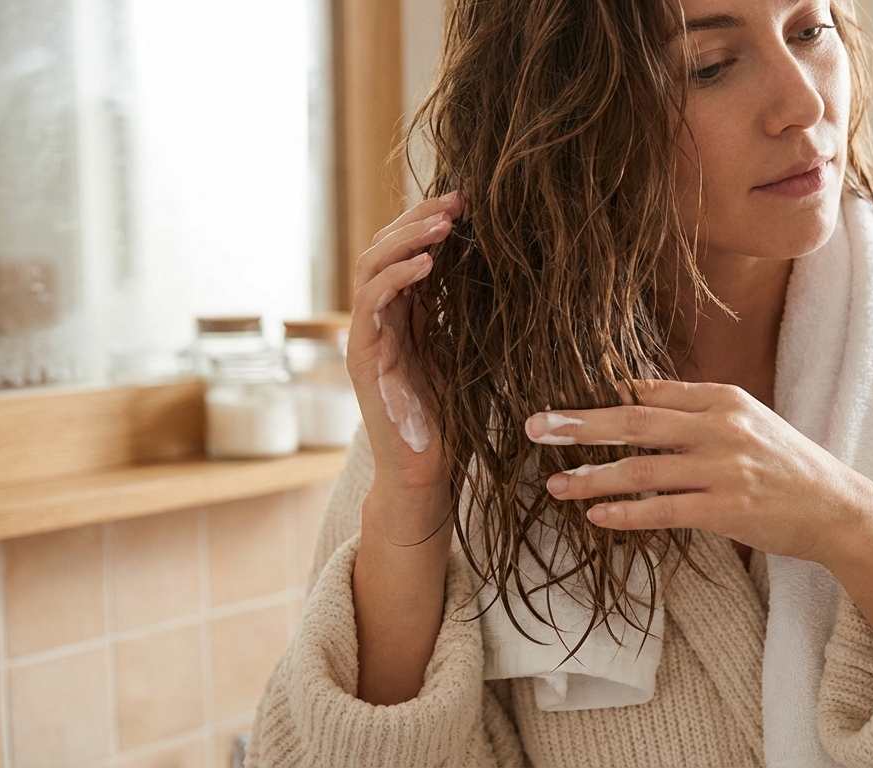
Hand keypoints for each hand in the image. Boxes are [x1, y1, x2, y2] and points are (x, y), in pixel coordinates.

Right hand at [346, 191, 463, 507]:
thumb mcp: (468, 350)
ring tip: (444, 223)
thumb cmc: (453, 417)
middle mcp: (379, 318)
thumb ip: (470, 311)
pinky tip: (427, 265)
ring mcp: (366, 336)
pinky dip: (396, 278)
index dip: (431, 220)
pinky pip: (370, 304)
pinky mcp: (363, 358)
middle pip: (383, 246)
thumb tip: (508, 267)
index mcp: (403, 313)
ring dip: (407, 238)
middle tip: (459, 199)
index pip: (406, 249)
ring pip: (371, 266)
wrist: (427, 472)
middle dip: (419, 217)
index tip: (470, 200)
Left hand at [523, 380, 872, 568]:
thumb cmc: (785, 464)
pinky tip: (597, 517)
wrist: (836, 507)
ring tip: (556, 486)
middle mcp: (721, 428)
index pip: (650, 392)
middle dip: (580, 425)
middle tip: (536, 428)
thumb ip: (693, 407)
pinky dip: (627, 514)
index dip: (600, 398)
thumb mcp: (745, 419)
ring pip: (642, 470)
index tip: (559, 406)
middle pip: (635, 421)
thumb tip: (633, 392)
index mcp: (723, 398)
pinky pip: (664, 511)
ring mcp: (724, 469)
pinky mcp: (727, 510)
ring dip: (592, 477)